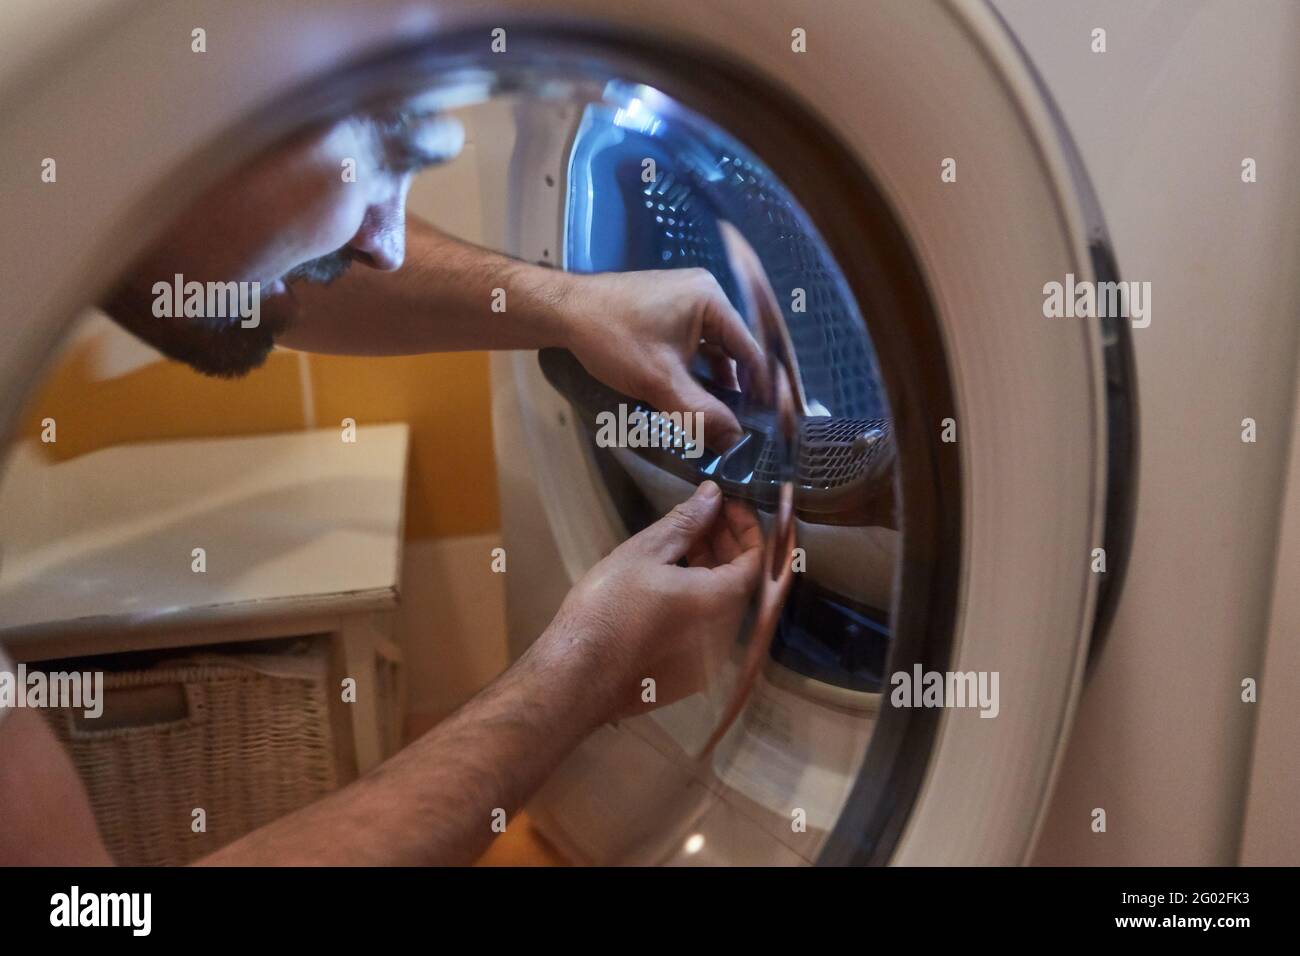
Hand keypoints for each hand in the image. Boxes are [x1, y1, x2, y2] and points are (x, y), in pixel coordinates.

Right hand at [537, 481, 763, 725]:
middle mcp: (726, 634)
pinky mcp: (689, 677)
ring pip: (722, 606)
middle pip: (740, 582)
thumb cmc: (609, 608)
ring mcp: (709, 660)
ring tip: (682, 546)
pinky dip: (697, 601)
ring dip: (711, 572)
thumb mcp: (644, 554)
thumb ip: (686, 523)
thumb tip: (713, 495)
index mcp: (721, 601)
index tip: (725, 506)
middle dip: (726, 545)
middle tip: (702, 519)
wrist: (576, 676)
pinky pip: (705, 629)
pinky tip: (668, 586)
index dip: (745, 527)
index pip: (756, 559)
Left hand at [561, 268, 766, 449]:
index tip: (763, 421)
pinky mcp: (665, 314)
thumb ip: (700, 414)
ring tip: (712, 420)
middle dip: (731, 390)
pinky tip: (688, 401)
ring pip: (709, 353)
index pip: (749, 350)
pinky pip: (690, 348)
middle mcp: (703, 296)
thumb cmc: (610, 336)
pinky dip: (691, 374)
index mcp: (711, 299)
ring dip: (709, 385)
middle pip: (731, 352)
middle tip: (735, 427)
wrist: (562, 313)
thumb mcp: (660, 382)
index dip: (759, 388)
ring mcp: (683, 303)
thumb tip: (734, 442)